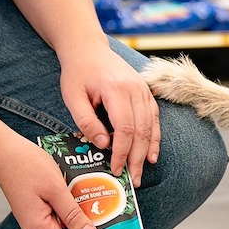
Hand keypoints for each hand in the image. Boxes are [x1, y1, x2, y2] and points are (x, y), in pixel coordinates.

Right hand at [0, 131, 96, 228]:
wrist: (4, 149)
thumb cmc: (26, 166)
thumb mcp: (55, 189)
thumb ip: (72, 214)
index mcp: (39, 228)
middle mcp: (37, 227)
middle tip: (113, 226)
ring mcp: (37, 217)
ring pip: (65, 226)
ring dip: (83, 219)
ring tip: (105, 211)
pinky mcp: (39, 206)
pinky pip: (60, 213)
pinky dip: (73, 208)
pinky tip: (88, 198)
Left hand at [59, 44, 160, 186]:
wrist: (88, 48)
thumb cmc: (77, 73)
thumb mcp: (73, 97)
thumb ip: (86, 121)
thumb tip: (103, 145)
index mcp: (116, 90)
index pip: (125, 128)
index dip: (122, 152)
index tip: (116, 169)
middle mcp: (135, 89)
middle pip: (142, 131)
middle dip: (137, 158)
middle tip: (132, 180)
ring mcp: (144, 90)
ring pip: (151, 126)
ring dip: (147, 151)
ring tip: (141, 171)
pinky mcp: (146, 92)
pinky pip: (155, 118)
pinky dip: (155, 137)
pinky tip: (151, 153)